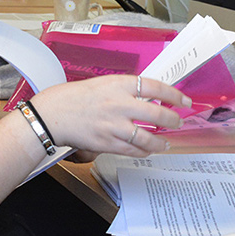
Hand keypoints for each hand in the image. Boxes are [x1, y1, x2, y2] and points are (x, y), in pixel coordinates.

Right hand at [28, 75, 188, 157]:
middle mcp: (119, 103)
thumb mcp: (101, 84)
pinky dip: (144, 151)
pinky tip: (148, 150)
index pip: (155, 86)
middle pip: (157, 113)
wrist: (51, 114)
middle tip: (178, 122)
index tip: (184, 100)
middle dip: (172, 120)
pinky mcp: (107, 142)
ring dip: (161, 141)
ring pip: (148, 136)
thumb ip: (123, 90)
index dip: (174, 94)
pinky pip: (133, 150)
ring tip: (166, 142)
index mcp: (118, 84)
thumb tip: (146, 98)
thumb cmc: (72, 97)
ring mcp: (114, 125)